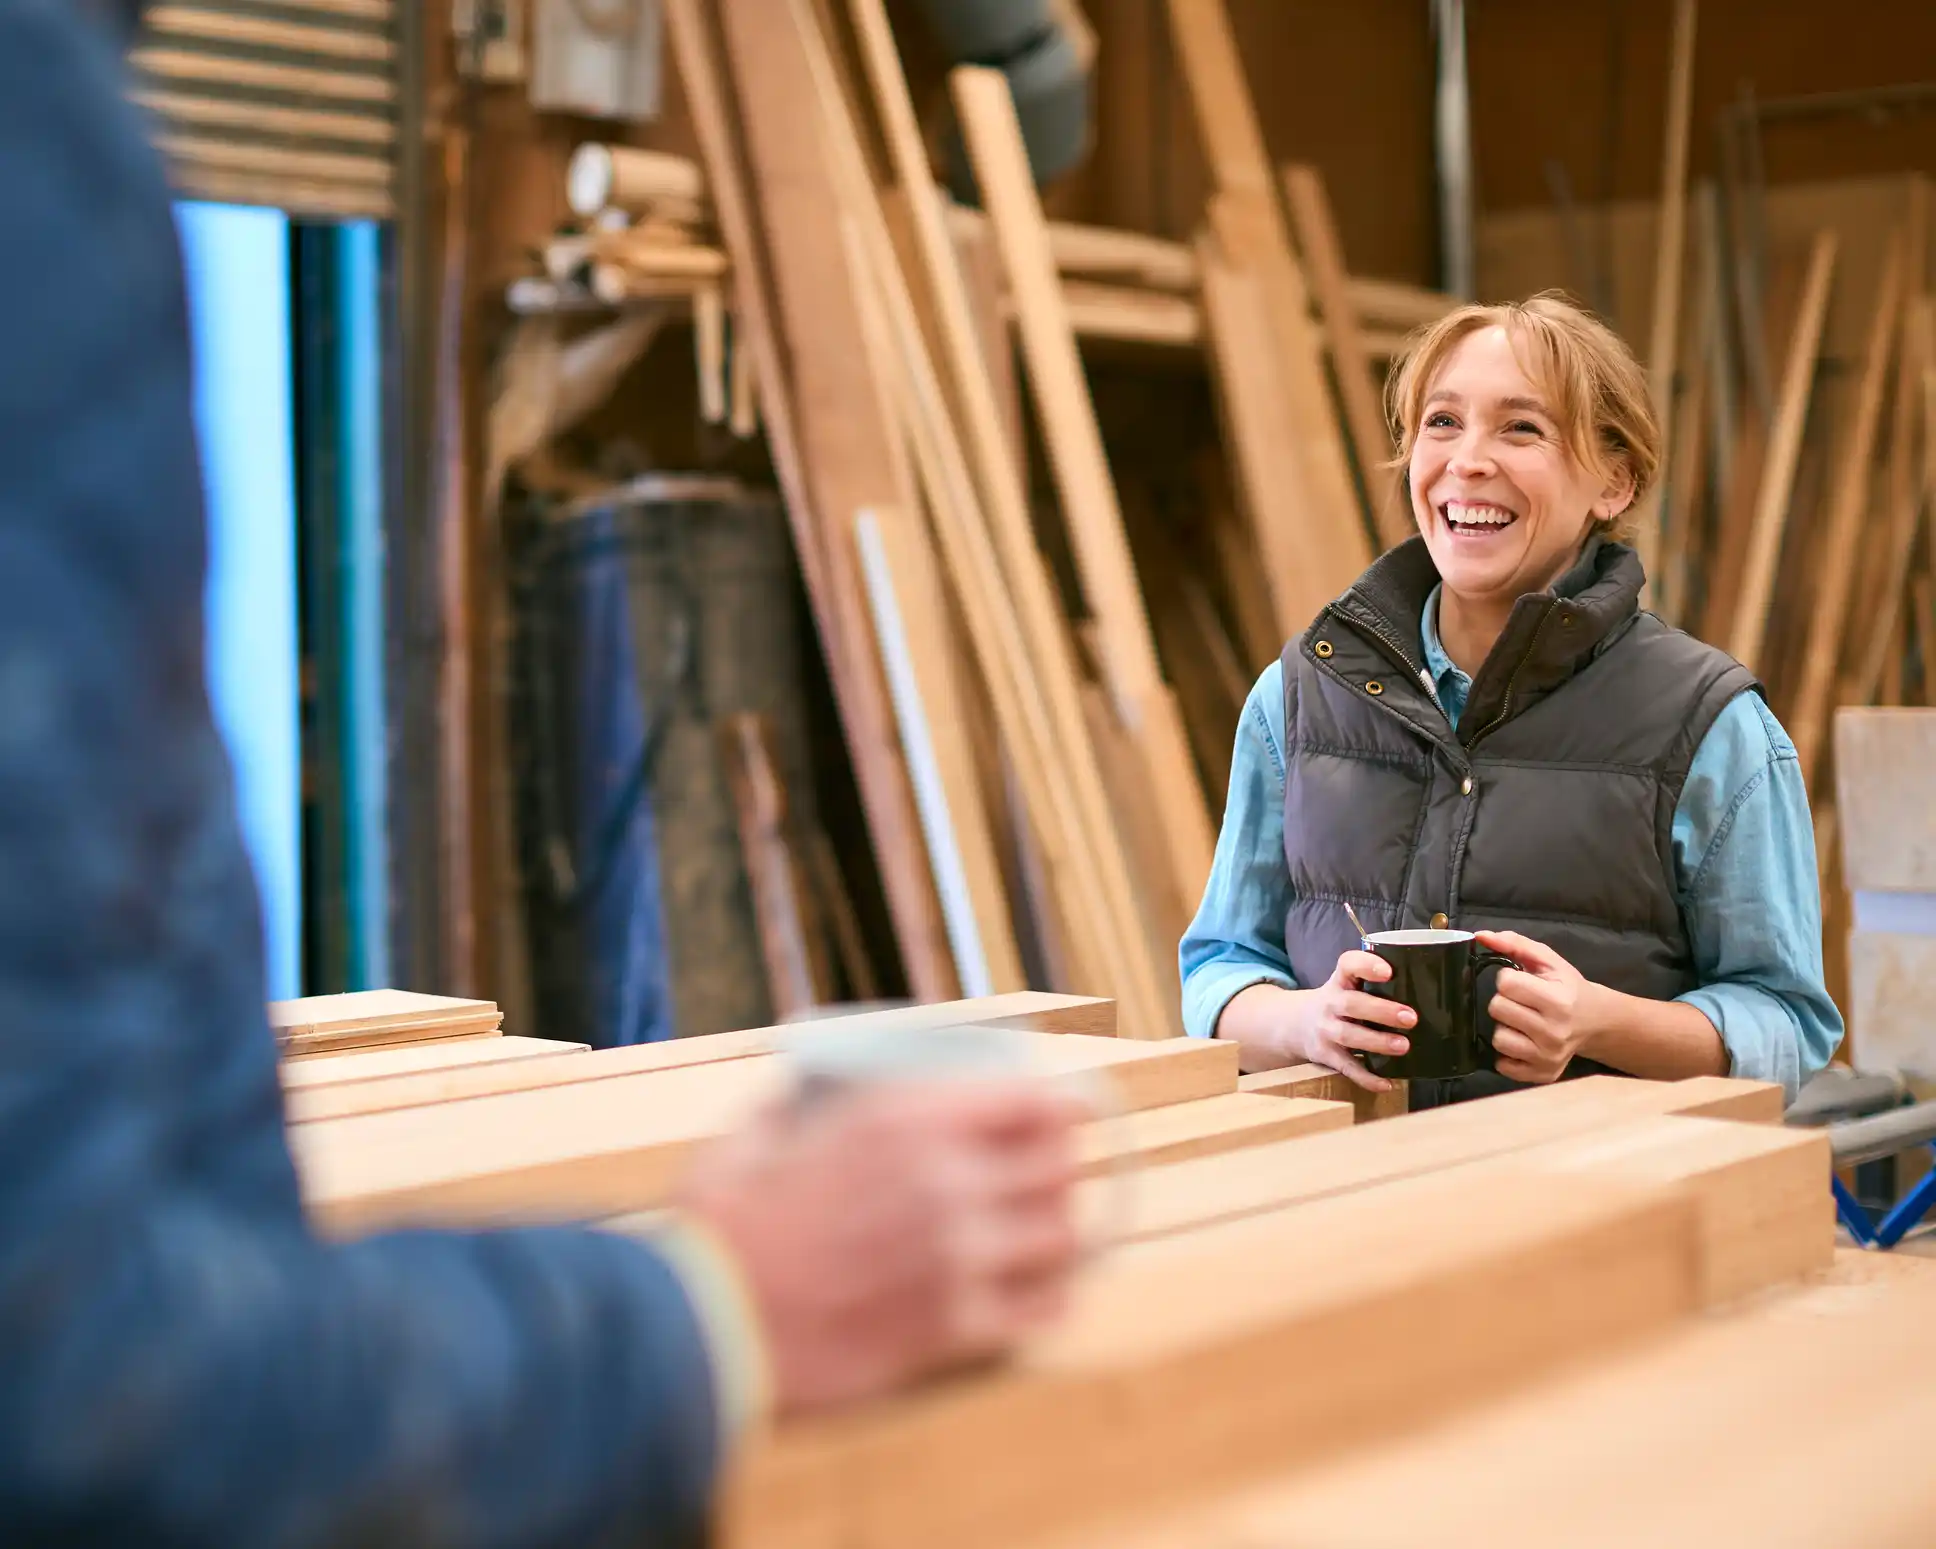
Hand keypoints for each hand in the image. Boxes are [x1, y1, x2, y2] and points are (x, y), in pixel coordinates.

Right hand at [676, 1080, 1084, 1416]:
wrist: (704, 1326)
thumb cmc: (720, 1230)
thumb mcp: (756, 1133)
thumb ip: (792, 1105)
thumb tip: (797, 1094)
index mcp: (904, 1118)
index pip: (1032, 1100)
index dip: (1057, 1110)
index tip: (1060, 1117)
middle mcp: (946, 1179)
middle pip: (1059, 1168)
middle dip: (1062, 1172)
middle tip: (1050, 1181)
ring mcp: (957, 1257)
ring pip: (1061, 1238)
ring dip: (1057, 1236)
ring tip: (1044, 1239)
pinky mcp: (953, 1330)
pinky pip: (1039, 1314)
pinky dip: (1047, 1303)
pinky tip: (1038, 1298)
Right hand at [1279, 950, 1416, 1092]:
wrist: (1294, 1024)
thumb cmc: (1337, 1003)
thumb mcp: (1345, 986)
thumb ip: (1374, 986)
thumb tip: (1429, 992)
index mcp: (1339, 981)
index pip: (1348, 965)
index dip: (1366, 965)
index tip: (1388, 971)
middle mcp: (1330, 1003)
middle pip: (1351, 1004)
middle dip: (1381, 1011)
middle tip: (1411, 1018)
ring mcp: (1325, 1030)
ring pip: (1349, 1036)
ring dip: (1377, 1042)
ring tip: (1403, 1046)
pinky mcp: (1326, 1055)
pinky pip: (1347, 1068)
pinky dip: (1367, 1078)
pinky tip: (1387, 1083)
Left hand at [1475, 930, 1603, 1083]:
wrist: (1595, 1021)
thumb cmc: (1568, 988)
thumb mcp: (1548, 961)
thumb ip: (1515, 944)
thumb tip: (1480, 936)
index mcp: (1558, 1001)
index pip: (1506, 984)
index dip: (1507, 979)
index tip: (1520, 982)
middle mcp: (1555, 1032)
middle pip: (1498, 1009)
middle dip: (1504, 1001)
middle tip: (1520, 1002)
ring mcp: (1548, 1057)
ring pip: (1498, 1039)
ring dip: (1505, 1027)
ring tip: (1521, 1022)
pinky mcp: (1542, 1074)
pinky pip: (1503, 1066)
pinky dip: (1507, 1053)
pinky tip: (1522, 1041)